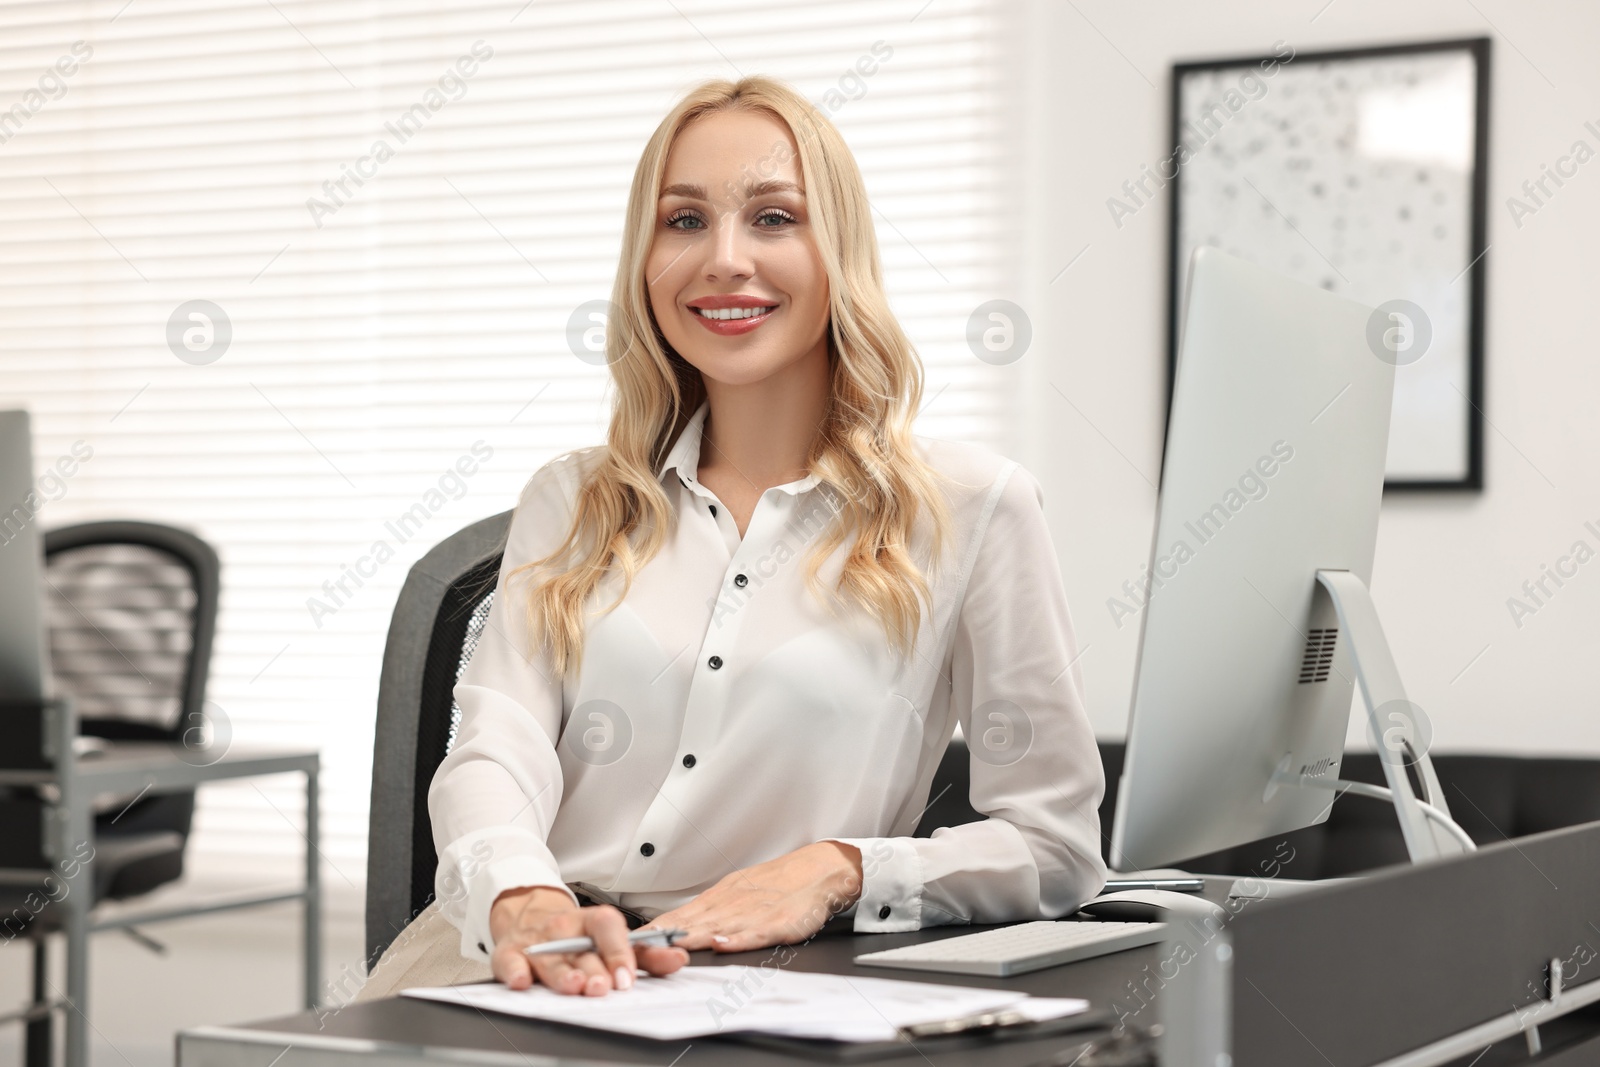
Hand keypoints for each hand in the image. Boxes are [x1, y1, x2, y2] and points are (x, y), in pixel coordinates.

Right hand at [488, 886, 688, 994]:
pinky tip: (522, 981)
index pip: (608, 927)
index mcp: (592, 921)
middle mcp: (565, 928)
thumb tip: (677, 959)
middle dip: (593, 969)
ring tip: (575, 985)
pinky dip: (515, 970)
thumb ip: (645, 954)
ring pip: (551, 958)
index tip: (627, 978)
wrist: (528, 914)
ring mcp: (537, 940)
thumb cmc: (577, 934)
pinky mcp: (509, 952)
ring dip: (563, 973)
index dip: (619, 951)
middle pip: (580, 949)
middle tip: (603, 987)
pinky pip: (510, 960)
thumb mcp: (611, 939)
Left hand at [643, 841, 862, 952]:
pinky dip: (738, 938)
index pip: (678, 917)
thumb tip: (676, 929)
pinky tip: (722, 944)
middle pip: (691, 923)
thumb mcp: (738, 895)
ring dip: (691, 937)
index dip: (653, 931)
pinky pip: (755, 931)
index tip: (628, 943)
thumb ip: (709, 914)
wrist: (819, 870)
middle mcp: (731, 904)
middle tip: (637, 950)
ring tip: (668, 948)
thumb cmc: (778, 886)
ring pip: (717, 926)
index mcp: (719, 900)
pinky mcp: (778, 921)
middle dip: (662, 938)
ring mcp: (754, 912)